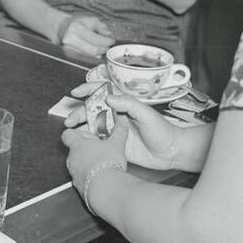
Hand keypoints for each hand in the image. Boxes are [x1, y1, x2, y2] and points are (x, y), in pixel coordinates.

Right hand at [54, 13, 114, 59]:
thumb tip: (109, 36)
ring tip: (102, 47)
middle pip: (93, 50)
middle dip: (104, 48)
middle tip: (108, 45)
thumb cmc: (76, 23)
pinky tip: (95, 51)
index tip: (112, 40)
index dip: (106, 41)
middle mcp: (70, 40)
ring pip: (90, 56)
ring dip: (99, 52)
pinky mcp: (69, 55)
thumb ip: (102, 27)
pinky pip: (85, 58)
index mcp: (75, 28)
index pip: (95, 39)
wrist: (61, 28)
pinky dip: (93, 55)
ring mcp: (69, 49)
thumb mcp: (90, 20)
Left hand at [61, 119, 128, 189]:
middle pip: (75, 149)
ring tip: (103, 163)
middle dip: (87, 148)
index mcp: (77, 145)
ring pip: (78, 164)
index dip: (76, 132)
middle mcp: (72, 159)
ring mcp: (73, 173)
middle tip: (100, 149)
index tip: (86, 134)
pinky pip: (82, 177)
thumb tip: (121, 126)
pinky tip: (101, 176)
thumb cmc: (106, 165)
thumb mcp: (117, 143)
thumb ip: (119, 132)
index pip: (68, 134)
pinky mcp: (78, 185)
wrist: (106, 188)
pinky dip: (90, 176)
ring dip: (88, 162)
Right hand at [64, 85, 183, 169]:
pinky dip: (87, 139)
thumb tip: (109, 98)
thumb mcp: (148, 114)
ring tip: (71, 129)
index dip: (89, 90)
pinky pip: (97, 140)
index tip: (77, 92)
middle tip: (70, 118)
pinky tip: (81, 140)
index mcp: (125, 105)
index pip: (104, 93)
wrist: (172, 153)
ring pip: (93, 125)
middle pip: (93, 110)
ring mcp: (115, 131)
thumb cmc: (164, 131)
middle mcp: (118, 116)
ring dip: (80, 125)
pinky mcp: (115, 144)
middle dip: (79, 111)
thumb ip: (129, 104)